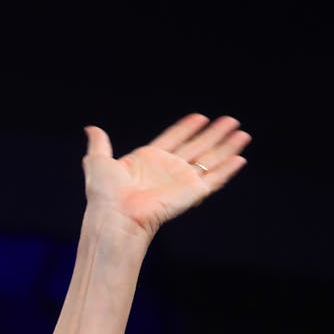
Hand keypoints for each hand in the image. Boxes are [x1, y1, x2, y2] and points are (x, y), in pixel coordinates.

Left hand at [82, 114, 250, 238]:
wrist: (116, 216)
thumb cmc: (104, 195)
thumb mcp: (98, 162)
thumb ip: (99, 144)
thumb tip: (91, 129)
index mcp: (148, 161)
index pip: (173, 140)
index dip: (186, 128)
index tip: (200, 117)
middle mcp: (167, 170)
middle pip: (197, 147)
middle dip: (214, 134)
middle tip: (230, 121)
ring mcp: (181, 181)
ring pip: (210, 160)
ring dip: (226, 146)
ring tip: (242, 133)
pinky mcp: (192, 193)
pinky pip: (214, 179)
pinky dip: (228, 169)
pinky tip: (240, 157)